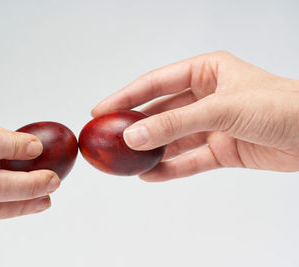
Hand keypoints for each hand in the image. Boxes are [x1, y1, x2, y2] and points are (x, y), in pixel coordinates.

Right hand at [92, 51, 298, 180]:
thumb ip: (174, 123)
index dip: (126, 96)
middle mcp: (206, 97)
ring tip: (127, 162)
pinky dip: (171, 169)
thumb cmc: (280, 105)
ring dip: (152, 151)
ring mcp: (213, 125)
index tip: (100, 110)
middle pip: (161, 112)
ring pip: (173, 139)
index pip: (156, 83)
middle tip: (109, 139)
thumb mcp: (220, 108)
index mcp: (205, 72)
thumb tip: (134, 136)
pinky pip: (190, 160)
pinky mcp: (222, 149)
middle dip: (136, 127)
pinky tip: (151, 175)